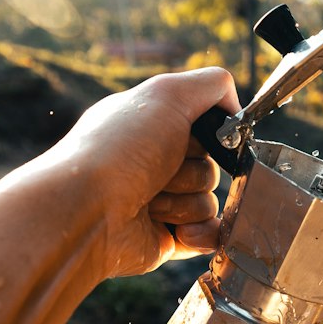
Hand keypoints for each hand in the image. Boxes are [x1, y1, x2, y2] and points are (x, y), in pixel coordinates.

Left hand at [49, 67, 240, 279]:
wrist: (85, 210)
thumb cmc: (118, 149)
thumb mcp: (166, 95)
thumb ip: (212, 85)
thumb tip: (237, 109)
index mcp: (151, 126)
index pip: (206, 126)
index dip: (208, 132)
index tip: (190, 135)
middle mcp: (154, 162)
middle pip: (212, 165)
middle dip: (192, 169)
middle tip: (159, 171)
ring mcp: (161, 202)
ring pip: (210, 200)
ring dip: (186, 201)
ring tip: (150, 202)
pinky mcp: (167, 238)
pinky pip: (209, 234)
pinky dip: (201, 233)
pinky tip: (178, 231)